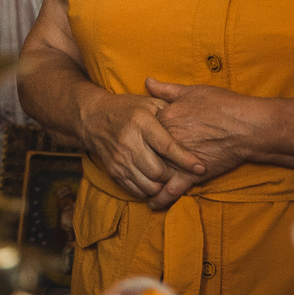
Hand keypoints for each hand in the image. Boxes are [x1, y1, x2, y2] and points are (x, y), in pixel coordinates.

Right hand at [76, 90, 203, 203]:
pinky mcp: (113, 170)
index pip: (167, 146)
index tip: (200, 167)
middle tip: (181, 173)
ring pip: (148, 185)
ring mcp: (119, 159)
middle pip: (157, 171)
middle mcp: (128, 142)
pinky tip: (154, 182)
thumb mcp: (149, 103)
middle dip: (173, 176)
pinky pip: (135, 190)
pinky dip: (149, 191)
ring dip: (162, 186)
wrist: (93, 118)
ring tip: (168, 178)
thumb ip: (171, 112)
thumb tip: (193, 125)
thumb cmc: (127, 109)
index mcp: (140, 122)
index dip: (185, 159)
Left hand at [142, 79, 269, 202]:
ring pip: (153, 172)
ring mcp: (178, 159)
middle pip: (143, 152)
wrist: (248, 125)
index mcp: (164, 119)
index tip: (130, 138)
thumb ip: (167, 89)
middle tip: (126, 164)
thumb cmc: (223, 105)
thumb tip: (147, 82)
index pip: (142, 129)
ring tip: (136, 185)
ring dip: (144, 180)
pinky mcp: (192, 174)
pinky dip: (160, 198)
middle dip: (136, 158)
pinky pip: (172, 190)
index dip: (138, 135)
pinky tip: (151, 204)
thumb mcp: (192, 91)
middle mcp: (167, 140)